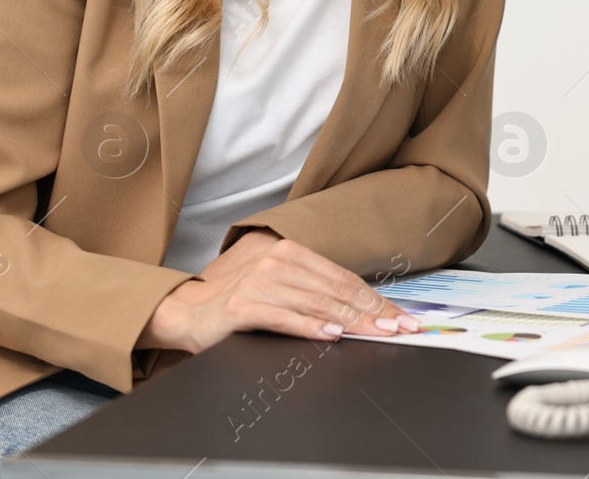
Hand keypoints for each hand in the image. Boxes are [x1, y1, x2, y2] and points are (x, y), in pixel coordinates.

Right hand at [135, 229, 419, 353]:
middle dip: (374, 312)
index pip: (344, 278)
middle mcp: (276, 261)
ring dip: (352, 321)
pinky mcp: (243, 307)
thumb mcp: (280, 289)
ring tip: (377, 332)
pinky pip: (285, 318)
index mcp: (290, 253)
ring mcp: (259, 282)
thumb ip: (315, 294)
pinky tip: (332, 335)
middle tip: (401, 327)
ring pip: (317, 304)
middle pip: (336, 291)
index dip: (376, 299)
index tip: (401, 316)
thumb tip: (362, 313)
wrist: (187, 312)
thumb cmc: (239, 303)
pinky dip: (311, 327)